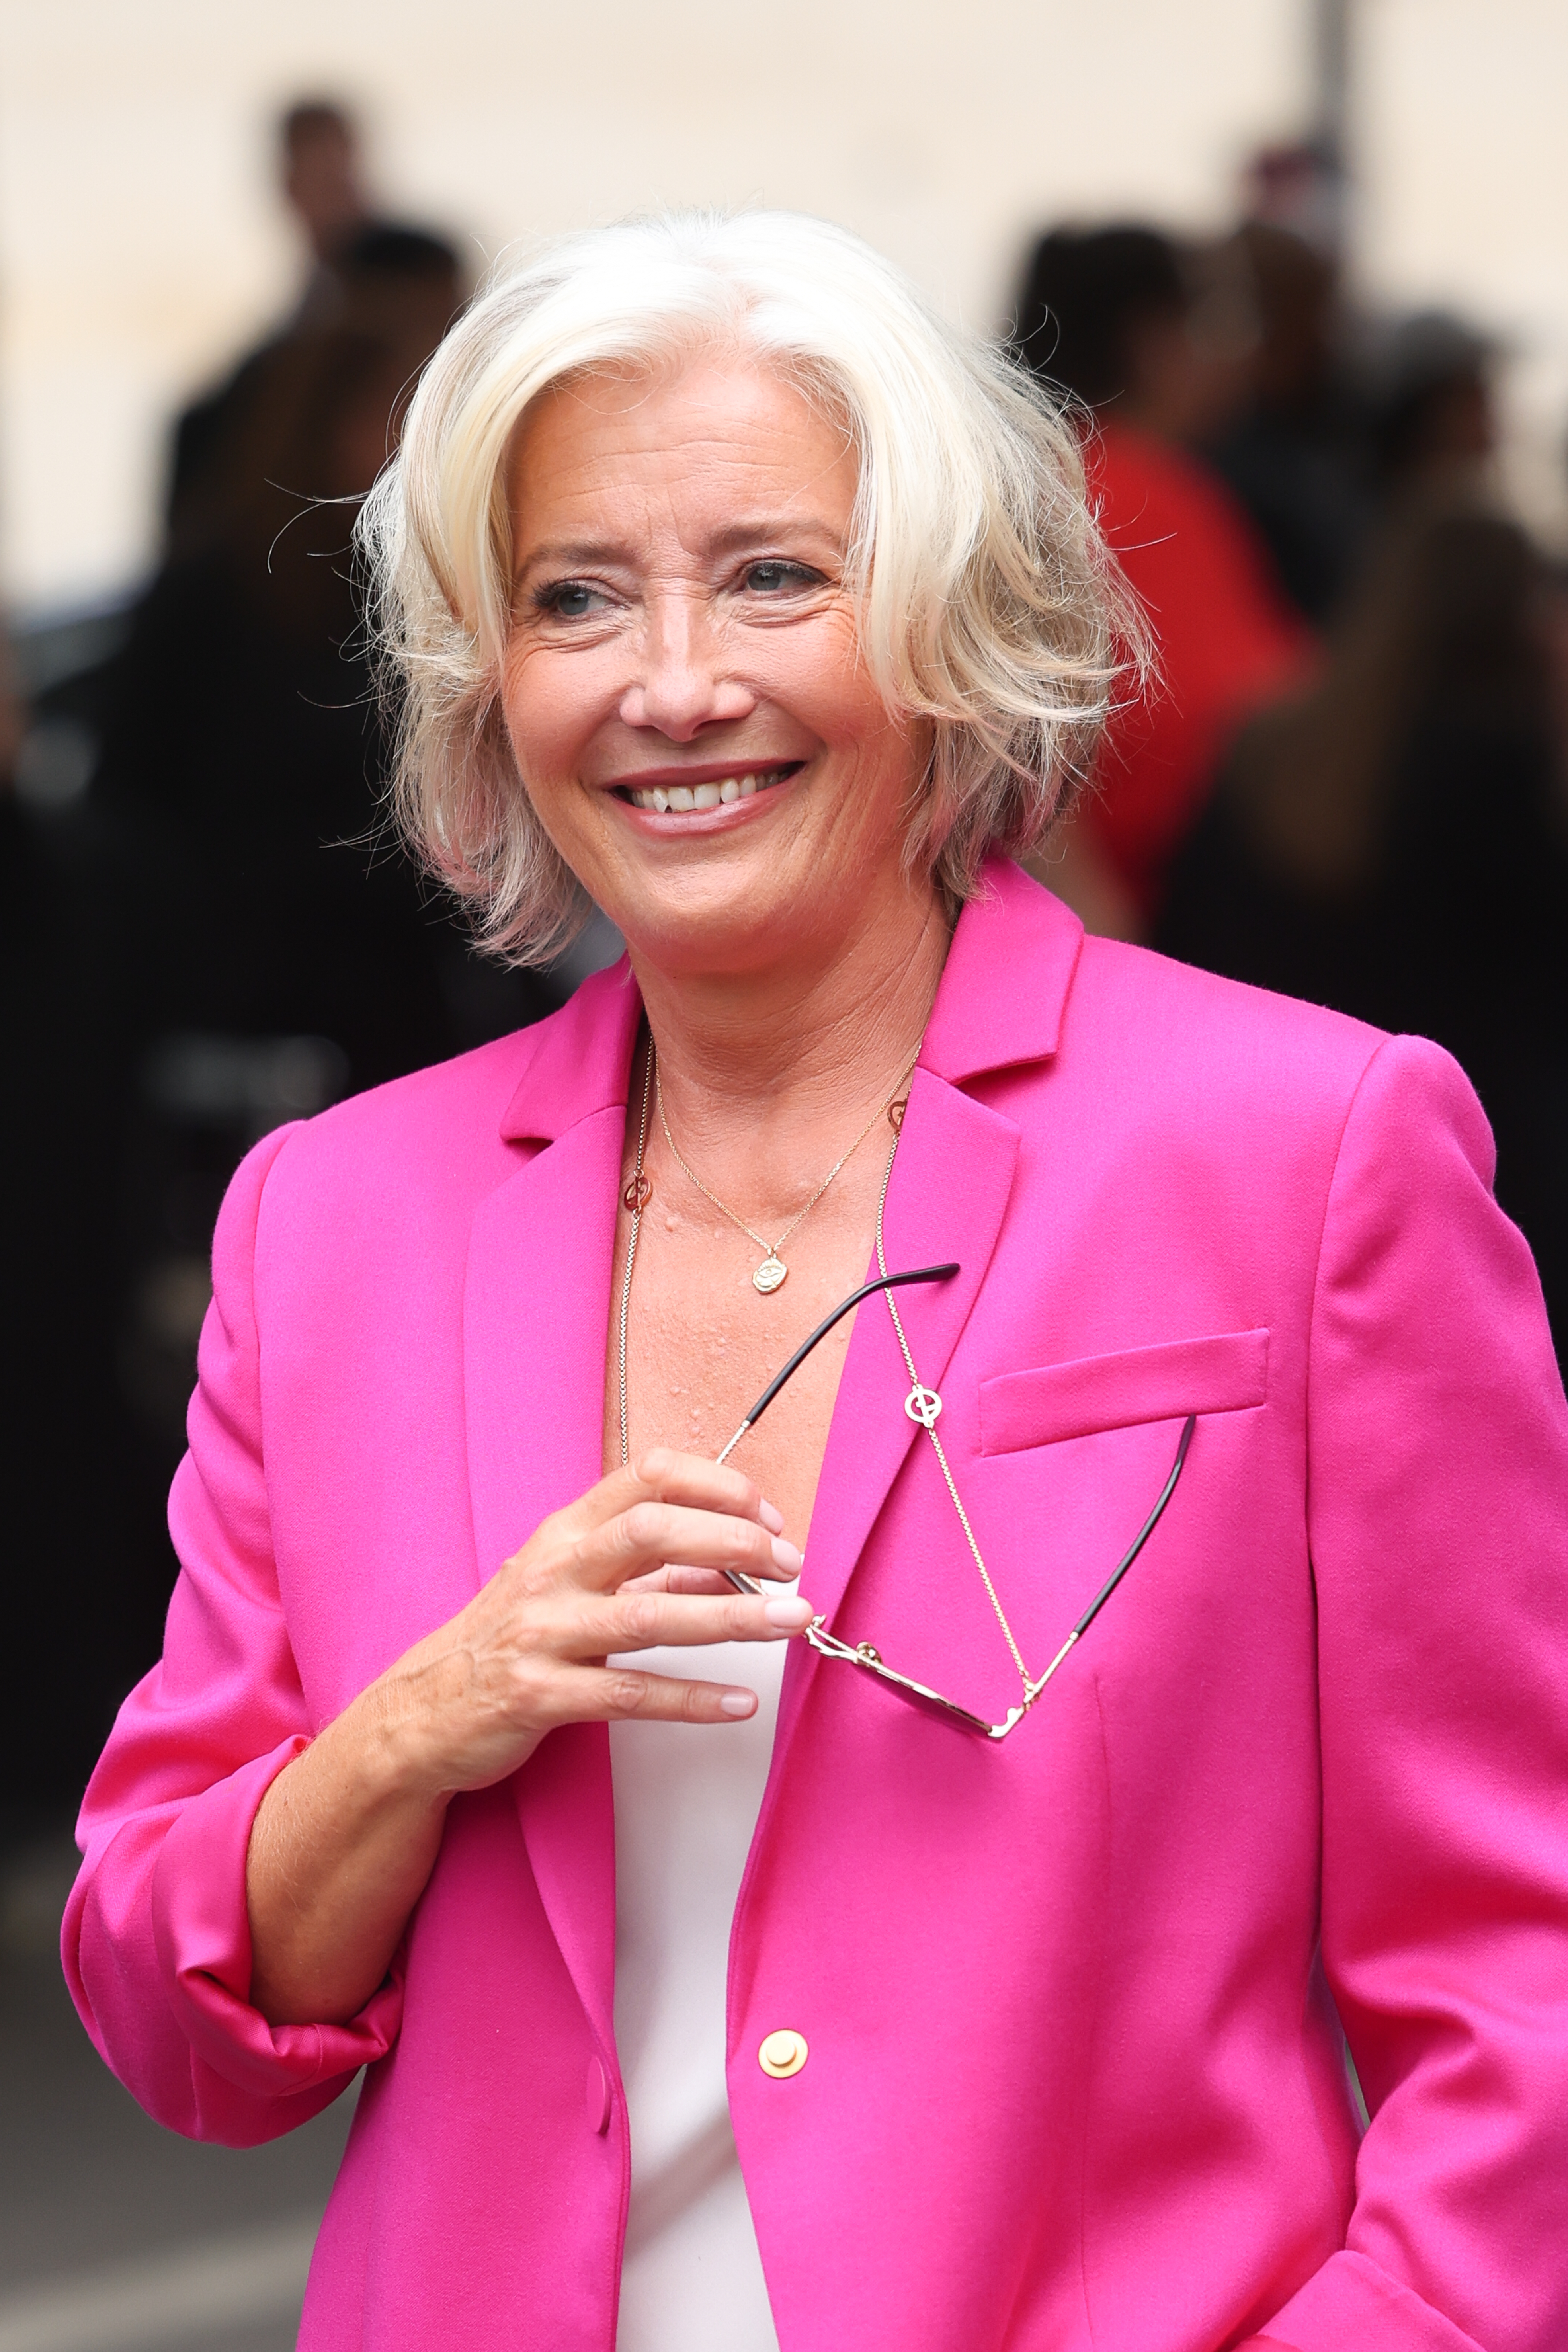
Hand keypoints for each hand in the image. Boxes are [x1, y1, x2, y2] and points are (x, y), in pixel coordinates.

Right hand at [365, 1447, 808, 1799]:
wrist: (423, 1712)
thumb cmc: (512, 1638)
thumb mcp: (572, 1587)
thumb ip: (649, 1571)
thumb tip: (733, 1561)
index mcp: (565, 1533)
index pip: (646, 1476)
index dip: (715, 1486)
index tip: (769, 1514)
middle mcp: (553, 1572)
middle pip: (651, 1532)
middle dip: (732, 1541)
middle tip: (790, 1564)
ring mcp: (542, 1633)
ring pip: (649, 1616)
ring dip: (731, 1617)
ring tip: (792, 1621)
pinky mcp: (537, 1695)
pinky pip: (628, 1695)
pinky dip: (690, 1699)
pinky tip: (739, 1702)